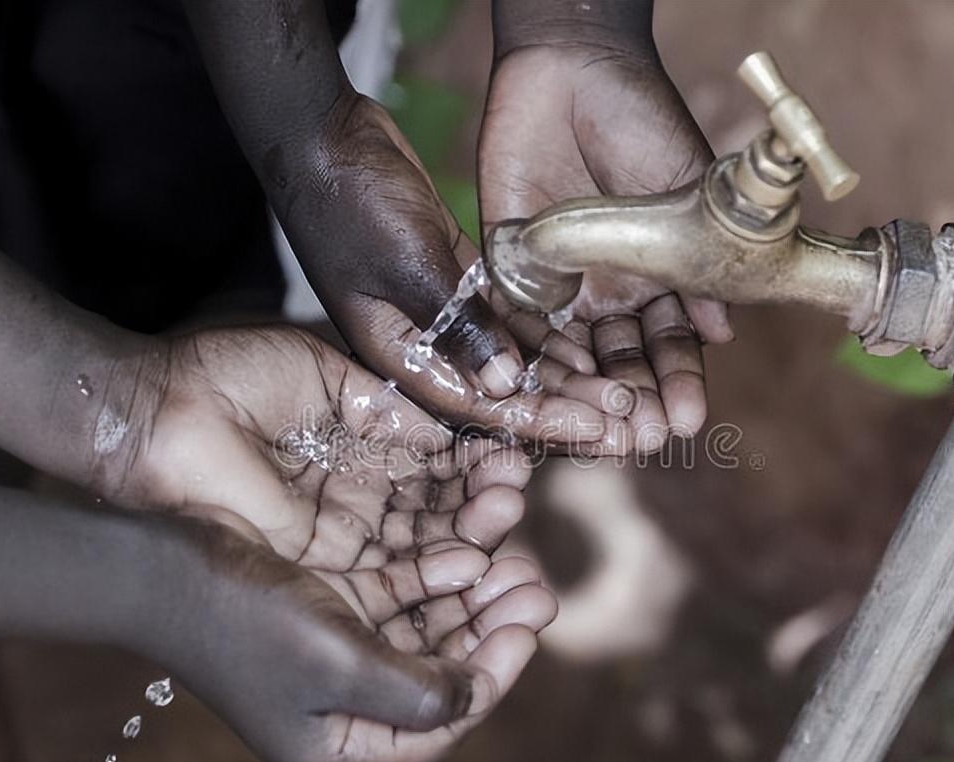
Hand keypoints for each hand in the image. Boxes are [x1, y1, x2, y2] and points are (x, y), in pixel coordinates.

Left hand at [95, 324, 542, 556]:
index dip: (476, 467)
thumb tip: (450, 426)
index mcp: (361, 448)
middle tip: (517, 494)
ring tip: (509, 523)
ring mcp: (338, 536)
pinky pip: (387, 581)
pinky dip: (434, 574)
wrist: (157, 412)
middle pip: (438, 515)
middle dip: (484, 510)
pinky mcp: (316, 570)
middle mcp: (357, 498)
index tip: (513, 456)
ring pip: (421, 552)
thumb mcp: (326, 376)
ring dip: (470, 544)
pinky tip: (475, 560)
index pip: (436, 467)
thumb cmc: (228, 378)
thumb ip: (390, 405)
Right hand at [164, 498, 555, 761]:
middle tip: (536, 586)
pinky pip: (398, 595)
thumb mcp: (336, 663)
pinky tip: (468, 547)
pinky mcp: (328, 606)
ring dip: (471, 596)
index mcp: (338, 746)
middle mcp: (342, 707)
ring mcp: (336, 654)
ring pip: (426, 629)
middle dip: (490, 629)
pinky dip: (433, 575)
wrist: (156, 562)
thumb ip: (414, 691)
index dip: (492, 675)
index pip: (440, 723)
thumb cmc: (240, 618)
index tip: (527, 625)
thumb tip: (473, 695)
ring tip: (515, 560)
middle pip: (440, 673)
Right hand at [283, 95, 632, 450]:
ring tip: (624, 392)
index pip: (478, 406)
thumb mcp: (408, 264)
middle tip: (630, 421)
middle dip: (565, 409)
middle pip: (501, 393)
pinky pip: (510, 322)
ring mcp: (441, 315)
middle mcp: (423, 346)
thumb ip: (458, 325)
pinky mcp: (457, 282)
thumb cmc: (350, 200)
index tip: (600, 430)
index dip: (542, 423)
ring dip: (564, 377)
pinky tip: (593, 347)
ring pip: (511, 360)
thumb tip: (507, 386)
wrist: (323, 138)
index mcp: (399, 357)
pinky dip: (547, 336)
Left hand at [480, 41, 734, 450]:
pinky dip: (525, 355)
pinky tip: (535, 387)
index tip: (687, 418)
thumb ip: (697, 263)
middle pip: (618, 361)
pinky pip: (516, 320)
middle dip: (632, 402)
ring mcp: (560, 282)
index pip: (669, 344)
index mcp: (658, 276)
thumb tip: (725, 333)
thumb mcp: (684, 193)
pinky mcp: (509, 265)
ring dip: (582, 393)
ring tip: (594, 430)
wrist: (575, 68)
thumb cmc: (643, 123)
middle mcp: (609, 290)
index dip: (677, 381)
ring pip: (570, 355)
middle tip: (642, 441)